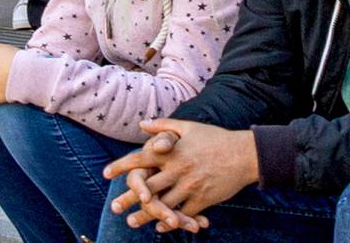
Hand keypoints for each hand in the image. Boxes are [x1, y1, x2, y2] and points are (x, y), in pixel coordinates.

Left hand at [107, 120, 257, 230]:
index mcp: (172, 152)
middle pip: (147, 187)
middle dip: (128, 198)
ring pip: (162, 204)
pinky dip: (170, 221)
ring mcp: (190, 186)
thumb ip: (164, 126)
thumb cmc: (215, 138)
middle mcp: (178, 170)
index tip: (105, 174)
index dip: (121, 166)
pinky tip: (160, 226)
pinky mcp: (202, 200)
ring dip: (145, 215)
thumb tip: (142, 124)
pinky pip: (182, 214)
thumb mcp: (189, 127)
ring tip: (131, 222)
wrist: (244, 154)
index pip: (140, 159)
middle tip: (114, 207)